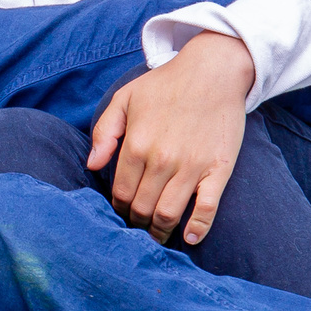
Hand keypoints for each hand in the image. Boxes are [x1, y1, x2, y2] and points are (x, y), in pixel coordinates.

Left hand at [86, 32, 256, 244]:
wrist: (212, 71)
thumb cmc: (165, 85)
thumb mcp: (124, 98)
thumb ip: (105, 132)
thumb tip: (92, 165)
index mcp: (136, 145)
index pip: (121, 192)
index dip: (118, 209)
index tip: (121, 215)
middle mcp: (161, 160)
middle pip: (142, 207)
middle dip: (136, 224)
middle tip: (137, 231)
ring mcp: (191, 166)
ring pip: (168, 213)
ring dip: (160, 232)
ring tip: (156, 238)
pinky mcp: (218, 169)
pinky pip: (207, 207)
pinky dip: (198, 228)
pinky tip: (190, 239)